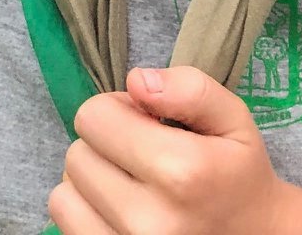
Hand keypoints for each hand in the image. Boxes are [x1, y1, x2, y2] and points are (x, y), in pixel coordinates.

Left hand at [48, 65, 301, 234]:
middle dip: (104, 145)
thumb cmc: (238, 175)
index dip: (118, 110)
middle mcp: (150, 221)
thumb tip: (136, 82)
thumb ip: (190, 89)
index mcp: (182, 172)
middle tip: (141, 156)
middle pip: (76, 154)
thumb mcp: (234, 119)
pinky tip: (118, 209)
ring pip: (63, 194)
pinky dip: (86, 212)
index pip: (94, 117)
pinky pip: (65, 225)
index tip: (145, 123)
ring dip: (90, 181)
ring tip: (127, 183)